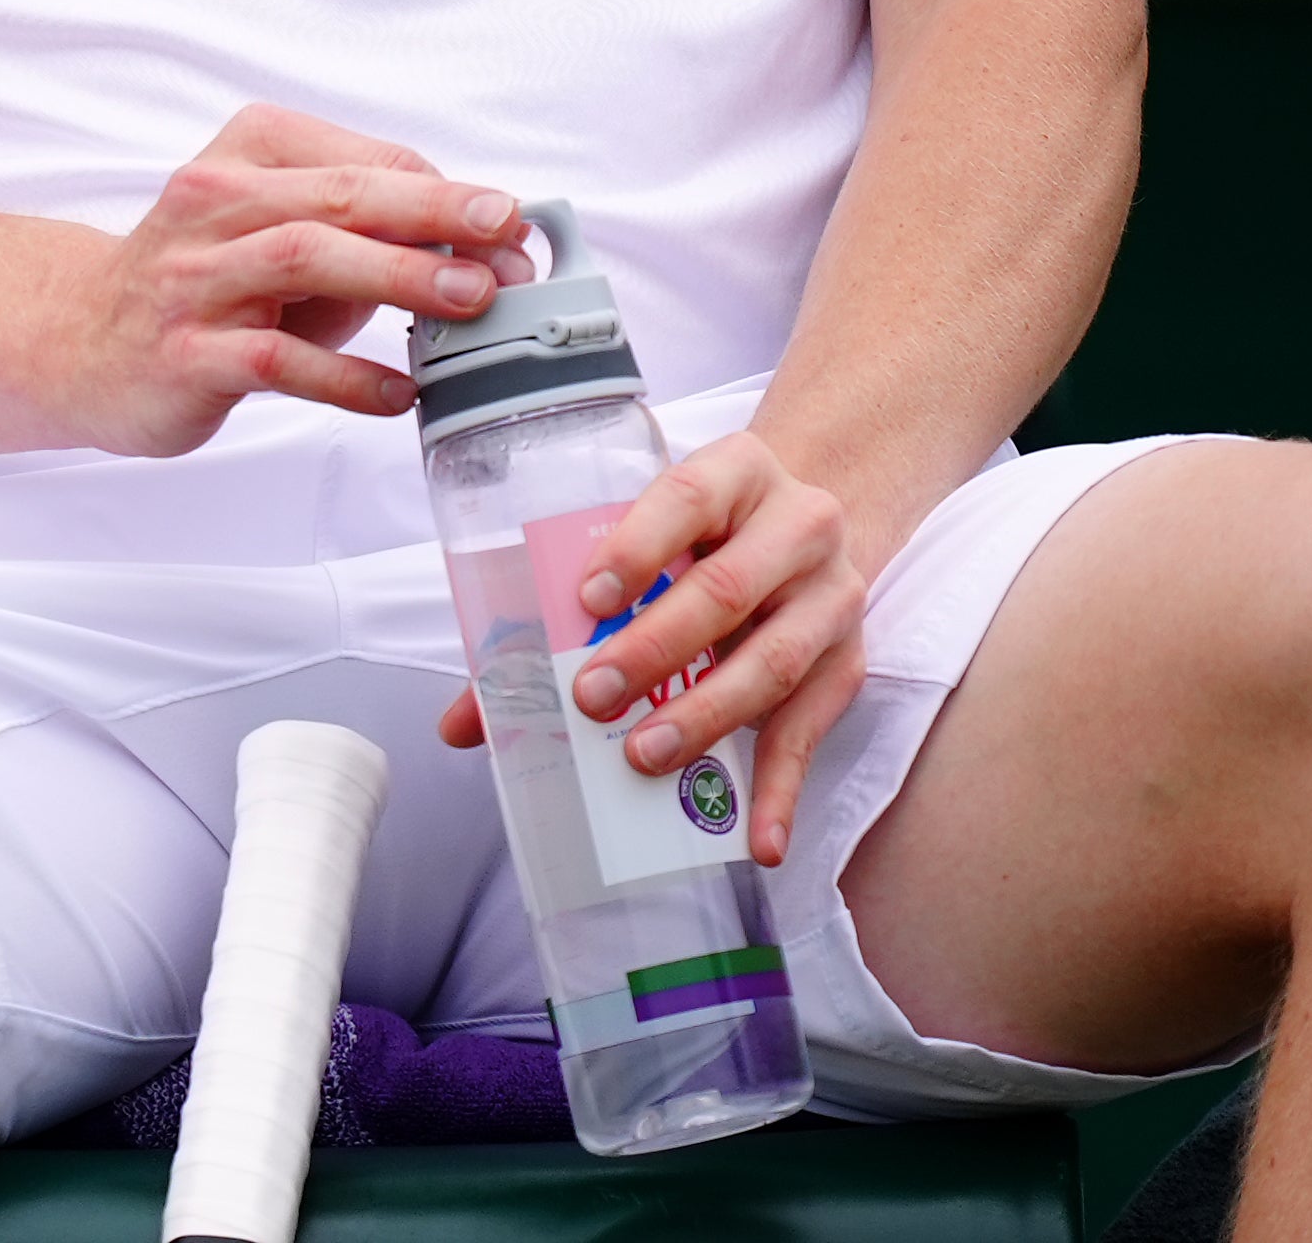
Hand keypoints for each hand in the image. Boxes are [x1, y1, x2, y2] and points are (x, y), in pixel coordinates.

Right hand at [26, 103, 524, 456]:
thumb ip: (365, 230)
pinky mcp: (184, 350)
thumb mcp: (278, 230)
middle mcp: (213, 202)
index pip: (363, 161)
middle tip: (504, 241)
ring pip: (303, 257)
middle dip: (432, 215)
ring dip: (396, 275)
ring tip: (467, 301)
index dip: (445, 194)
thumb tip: (483, 250)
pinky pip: (274, 359)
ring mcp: (193, 276)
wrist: (84, 337)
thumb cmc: (207, 281)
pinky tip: (395, 392)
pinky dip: (345, 376)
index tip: (509, 225)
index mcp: (247, 154)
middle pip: (337, 196)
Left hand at [430, 432, 868, 866]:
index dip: (637, 547)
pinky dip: (781, 791)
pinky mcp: (848, 664)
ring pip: (772, 661)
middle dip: (655, 648)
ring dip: (705, 717)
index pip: (686, 497)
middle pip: (726, 588)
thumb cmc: (700, 536)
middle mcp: (797, 525)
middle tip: (593, 698)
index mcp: (735, 472)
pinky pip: (811, 731)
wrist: (808, 529)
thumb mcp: (645, 537)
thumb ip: (555, 610)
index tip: (587, 600)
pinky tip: (756, 840)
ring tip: (644, 757)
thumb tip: (463, 722)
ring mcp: (831, 597)